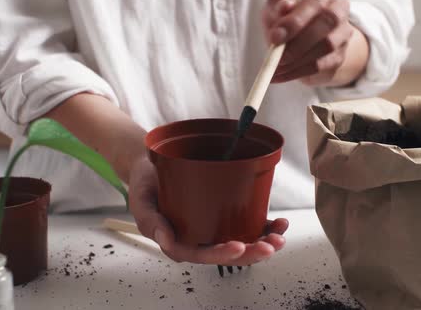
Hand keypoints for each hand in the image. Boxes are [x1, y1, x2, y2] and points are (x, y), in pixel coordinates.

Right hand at [127, 156, 288, 265]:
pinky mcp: (222, 216)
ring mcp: (212, 228)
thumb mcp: (141, 202)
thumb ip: (150, 222)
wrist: (151, 166)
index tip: (239, 246)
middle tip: (270, 245)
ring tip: (279, 235)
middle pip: (227, 253)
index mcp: (178, 242)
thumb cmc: (145, 185)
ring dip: (262, 241)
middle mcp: (198, 239)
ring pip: (240, 242)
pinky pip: (244, 226)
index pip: (201, 255)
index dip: (221, 255)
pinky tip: (278, 223)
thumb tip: (165, 240)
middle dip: (252, 252)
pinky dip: (263, 227)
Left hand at [262, 0, 366, 85]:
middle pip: (328, 21)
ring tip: (276, 68)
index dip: (296, 19)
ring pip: (327, 46)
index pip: (315, 1)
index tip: (276, 37)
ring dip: (298, 60)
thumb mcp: (275, 10)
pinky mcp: (339, 56)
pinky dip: (297, 72)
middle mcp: (338, 10)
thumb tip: (285, 6)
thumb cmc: (284, 21)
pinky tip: (280, 75)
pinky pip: (320, 66)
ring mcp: (342, 34)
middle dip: (300, 42)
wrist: (296, 45)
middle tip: (278, 56)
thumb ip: (277, 5)